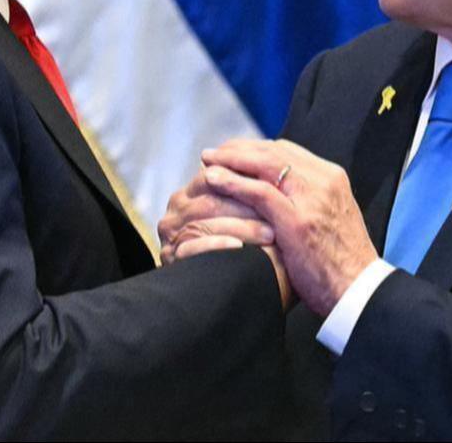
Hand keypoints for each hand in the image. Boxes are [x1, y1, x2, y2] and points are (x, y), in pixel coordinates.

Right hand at [159, 168, 291, 306]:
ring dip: (239, 227)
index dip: (249, 180)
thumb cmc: (262, 252)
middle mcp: (178, 209)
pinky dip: (217, 246)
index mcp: (194, 190)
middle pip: (211, 198)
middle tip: (280, 211)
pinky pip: (191, 249)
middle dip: (246, 204)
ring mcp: (172, 234)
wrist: (249, 294)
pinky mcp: (171, 258)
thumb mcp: (259, 215)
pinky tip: (239, 249)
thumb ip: (257, 188)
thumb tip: (279, 156)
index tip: (281, 186)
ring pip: (203, 222)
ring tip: (270, 234)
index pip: (218, 175)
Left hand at [201, 139, 376, 317]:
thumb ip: (308, 201)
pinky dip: (233, 182)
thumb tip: (278, 193)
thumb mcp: (329, 219)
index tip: (233, 152)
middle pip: (273, 151)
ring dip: (230, 160)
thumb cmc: (341, 263)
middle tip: (213, 153)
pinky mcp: (298, 221)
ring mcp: (311, 199)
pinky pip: (259, 192)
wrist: (360, 292)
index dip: (255, 149)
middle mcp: (323, 181)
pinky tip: (213, 179)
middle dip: (238, 149)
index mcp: (331, 178)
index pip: (287, 150)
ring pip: (264, 165)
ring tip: (207, 160)